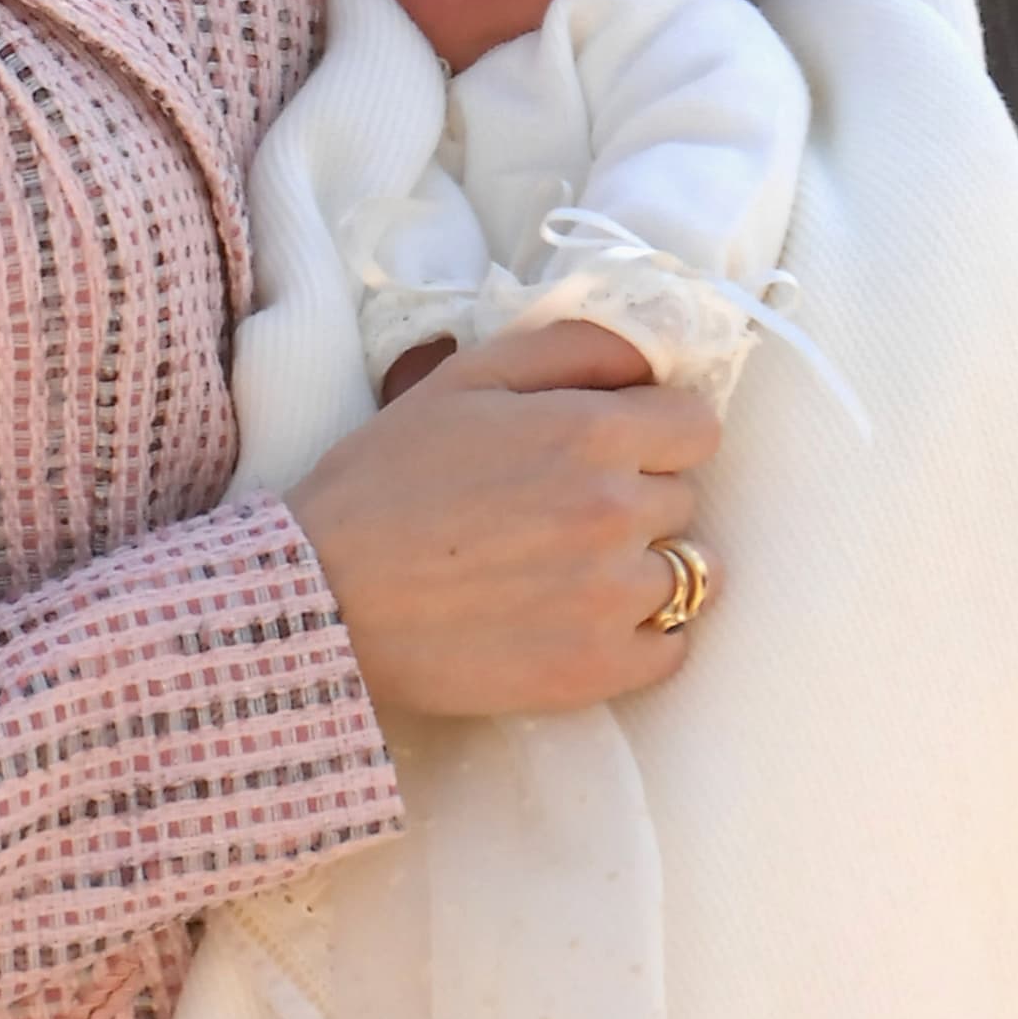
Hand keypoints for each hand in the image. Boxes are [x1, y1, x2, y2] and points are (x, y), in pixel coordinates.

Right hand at [286, 322, 721, 715]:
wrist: (319, 598)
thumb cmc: (383, 479)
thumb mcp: (466, 379)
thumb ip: (570, 348)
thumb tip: (650, 357)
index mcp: (590, 432)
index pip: (698, 426)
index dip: (656, 433)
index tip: (614, 449)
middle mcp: (615, 511)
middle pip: (685, 497)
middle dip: (638, 496)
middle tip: (560, 510)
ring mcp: (612, 597)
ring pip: (687, 573)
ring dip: (642, 567)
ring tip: (567, 571)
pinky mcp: (596, 669)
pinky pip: (671, 650)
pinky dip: (639, 637)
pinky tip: (575, 621)